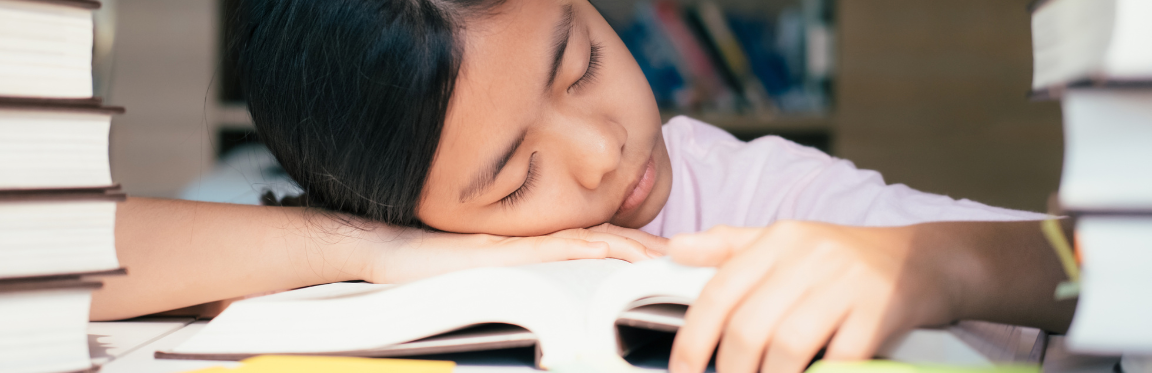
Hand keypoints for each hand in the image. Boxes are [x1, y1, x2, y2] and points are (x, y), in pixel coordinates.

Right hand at [363, 223, 667, 283]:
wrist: (390, 256)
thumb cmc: (435, 272)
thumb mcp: (495, 280)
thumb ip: (531, 282)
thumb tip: (562, 306)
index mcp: (540, 245)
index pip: (600, 242)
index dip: (637, 249)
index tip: (669, 260)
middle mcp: (537, 239)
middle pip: (604, 239)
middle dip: (646, 249)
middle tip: (682, 259)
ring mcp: (521, 243)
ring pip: (585, 241)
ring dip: (626, 249)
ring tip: (659, 259)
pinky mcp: (502, 251)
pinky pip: (548, 248)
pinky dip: (579, 250)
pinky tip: (604, 254)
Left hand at [667, 221, 966, 372]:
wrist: (928, 260)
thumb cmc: (847, 259)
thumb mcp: (787, 242)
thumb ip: (729, 247)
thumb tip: (675, 249)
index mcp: (777, 240)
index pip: (718, 293)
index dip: (693, 340)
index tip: (683, 371)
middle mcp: (809, 256)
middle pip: (749, 328)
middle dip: (731, 371)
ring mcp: (847, 283)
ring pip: (788, 347)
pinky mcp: (881, 311)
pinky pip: (839, 359)